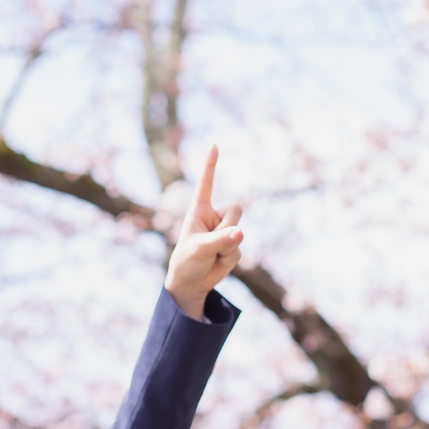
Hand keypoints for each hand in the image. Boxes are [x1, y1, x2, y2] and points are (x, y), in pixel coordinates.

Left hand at [164, 145, 243, 320]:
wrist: (191, 283)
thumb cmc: (187, 260)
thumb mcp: (199, 249)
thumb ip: (220, 240)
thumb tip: (240, 233)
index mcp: (199, 210)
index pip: (206, 184)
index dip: (210, 165)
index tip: (214, 145)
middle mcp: (214, 217)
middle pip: (235, 210)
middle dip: (227, 227)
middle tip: (212, 243)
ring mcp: (225, 231)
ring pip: (239, 231)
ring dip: (227, 247)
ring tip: (211, 256)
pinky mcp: (233, 246)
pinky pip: (239, 249)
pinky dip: (229, 259)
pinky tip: (217, 263)